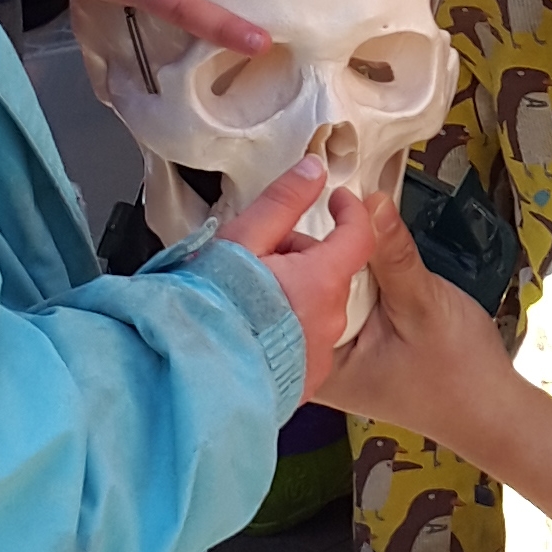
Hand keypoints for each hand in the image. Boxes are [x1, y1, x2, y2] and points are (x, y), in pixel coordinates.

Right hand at [215, 161, 379, 398]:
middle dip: (299, 259)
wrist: (192, 381)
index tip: (336, 199)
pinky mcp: (303, 382)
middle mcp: (329, 322)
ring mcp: (319, 356)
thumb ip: (283, 203)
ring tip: (244, 301)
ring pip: (313, 308)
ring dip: (289, 297)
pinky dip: (284, 331)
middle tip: (253, 261)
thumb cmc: (213, 308)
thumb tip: (315, 169)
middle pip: (326, 273)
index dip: (349, 211)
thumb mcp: (243, 242)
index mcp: (321, 283)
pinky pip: (302, 344)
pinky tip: (250, 332)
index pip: (358, 236)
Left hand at [317, 192, 517, 456]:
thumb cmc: (457, 370)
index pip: (286, 294)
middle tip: (338, 203)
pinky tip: (359, 249)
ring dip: (333, 259)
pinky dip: (348, 276)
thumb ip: (391, 254)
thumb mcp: (423, 305)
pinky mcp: (351, 346)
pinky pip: (336, 302)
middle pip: (295, 292)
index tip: (321, 202)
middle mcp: (311, 363)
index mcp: (315, 363)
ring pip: (317, 293)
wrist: (490, 410)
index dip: (300, 244)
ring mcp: (330, 356)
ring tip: (347, 216)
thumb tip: (368, 198)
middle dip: (315, 247)